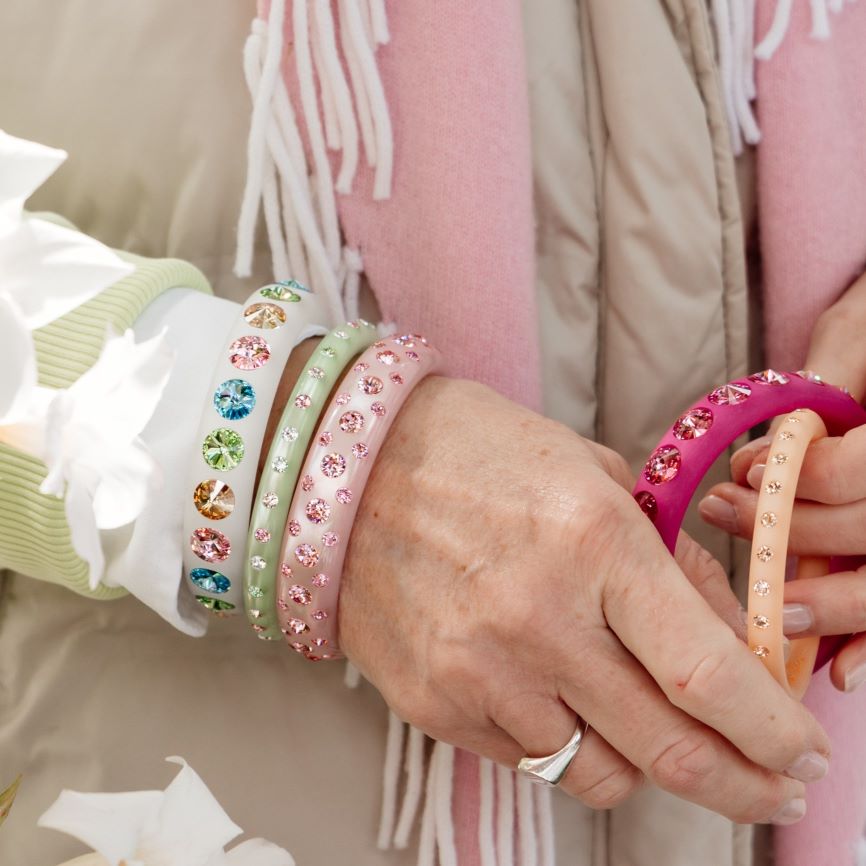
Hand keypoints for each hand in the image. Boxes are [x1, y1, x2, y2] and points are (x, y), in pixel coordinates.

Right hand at [339, 376, 828, 824]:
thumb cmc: (476, 454)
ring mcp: (478, 672)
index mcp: (592, 542)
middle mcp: (538, 620)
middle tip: (768, 785)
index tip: (802, 754)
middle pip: (669, 747)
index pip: (708, 674)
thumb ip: (671, 565)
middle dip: (741, 781)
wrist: (346, 468)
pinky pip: (529, 758)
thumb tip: (737, 647)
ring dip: (639, 755)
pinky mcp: (433, 704)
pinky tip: (545, 686)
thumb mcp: (592, 477)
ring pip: (601, 772)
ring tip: (628, 710)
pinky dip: (559, 737)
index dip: (773, 731)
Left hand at [700, 272, 865, 692]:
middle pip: (864, 532)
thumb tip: (762, 462)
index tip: (742, 471)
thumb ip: (818, 394)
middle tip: (720, 514)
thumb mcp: (853, 342)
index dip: (788, 478)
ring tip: (769, 610)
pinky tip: (839, 669)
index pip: (851, 470)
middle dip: (785, 534)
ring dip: (826, 607)